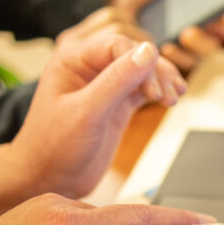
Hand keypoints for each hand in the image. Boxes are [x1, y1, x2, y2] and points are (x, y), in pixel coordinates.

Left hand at [12, 31, 185, 197]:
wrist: (49, 181)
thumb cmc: (54, 148)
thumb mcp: (86, 113)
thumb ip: (116, 80)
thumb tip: (147, 52)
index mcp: (72, 59)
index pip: (116, 44)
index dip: (140, 62)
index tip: (155, 87)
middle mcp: (88, 68)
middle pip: (133, 53)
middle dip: (155, 70)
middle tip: (168, 94)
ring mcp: (104, 86)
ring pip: (141, 69)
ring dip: (161, 79)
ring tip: (174, 97)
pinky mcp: (116, 104)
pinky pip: (143, 88)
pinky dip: (159, 91)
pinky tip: (171, 99)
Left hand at [108, 0, 221, 70]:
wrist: (118, 13)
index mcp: (206, 12)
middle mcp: (200, 34)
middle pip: (214, 42)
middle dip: (205, 38)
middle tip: (190, 30)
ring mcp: (185, 53)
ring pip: (196, 58)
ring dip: (188, 51)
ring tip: (174, 40)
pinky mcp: (169, 67)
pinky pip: (176, 70)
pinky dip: (170, 62)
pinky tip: (161, 50)